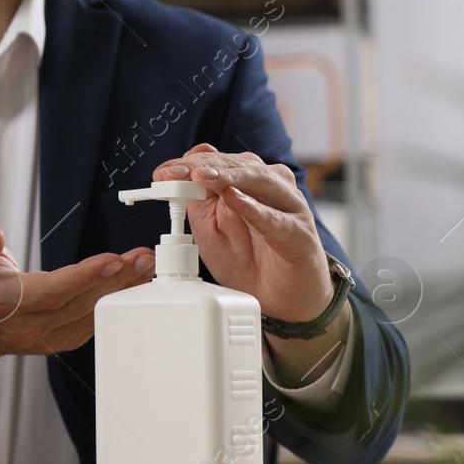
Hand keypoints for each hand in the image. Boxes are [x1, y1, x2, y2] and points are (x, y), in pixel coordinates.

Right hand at [0, 225, 154, 388]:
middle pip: (76, 303)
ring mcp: (44, 338)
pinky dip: (114, 301)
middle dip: (114, 280)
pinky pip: (92, 321)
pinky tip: (132, 283)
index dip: (82, 278)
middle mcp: (24, 327)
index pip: (47, 292)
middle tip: (143, 259)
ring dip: (121, 289)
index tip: (111, 262)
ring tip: (145, 266)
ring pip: (89, 312)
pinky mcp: (60, 340)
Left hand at [153, 144, 346, 385]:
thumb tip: (190, 167)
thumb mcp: (209, 227)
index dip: (189, 165)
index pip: (218, 162)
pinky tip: (234, 200)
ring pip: (261, 182)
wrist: (278, 300)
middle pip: (239, 166)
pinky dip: (254, 209)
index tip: (164, 172)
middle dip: (204, 167)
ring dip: (229, 177)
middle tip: (178, 173)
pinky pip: (277, 220)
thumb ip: (198, 199)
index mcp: (248, 180)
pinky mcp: (300, 234)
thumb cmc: (245, 259)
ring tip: (203, 177)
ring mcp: (290, 208)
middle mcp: (272, 186)